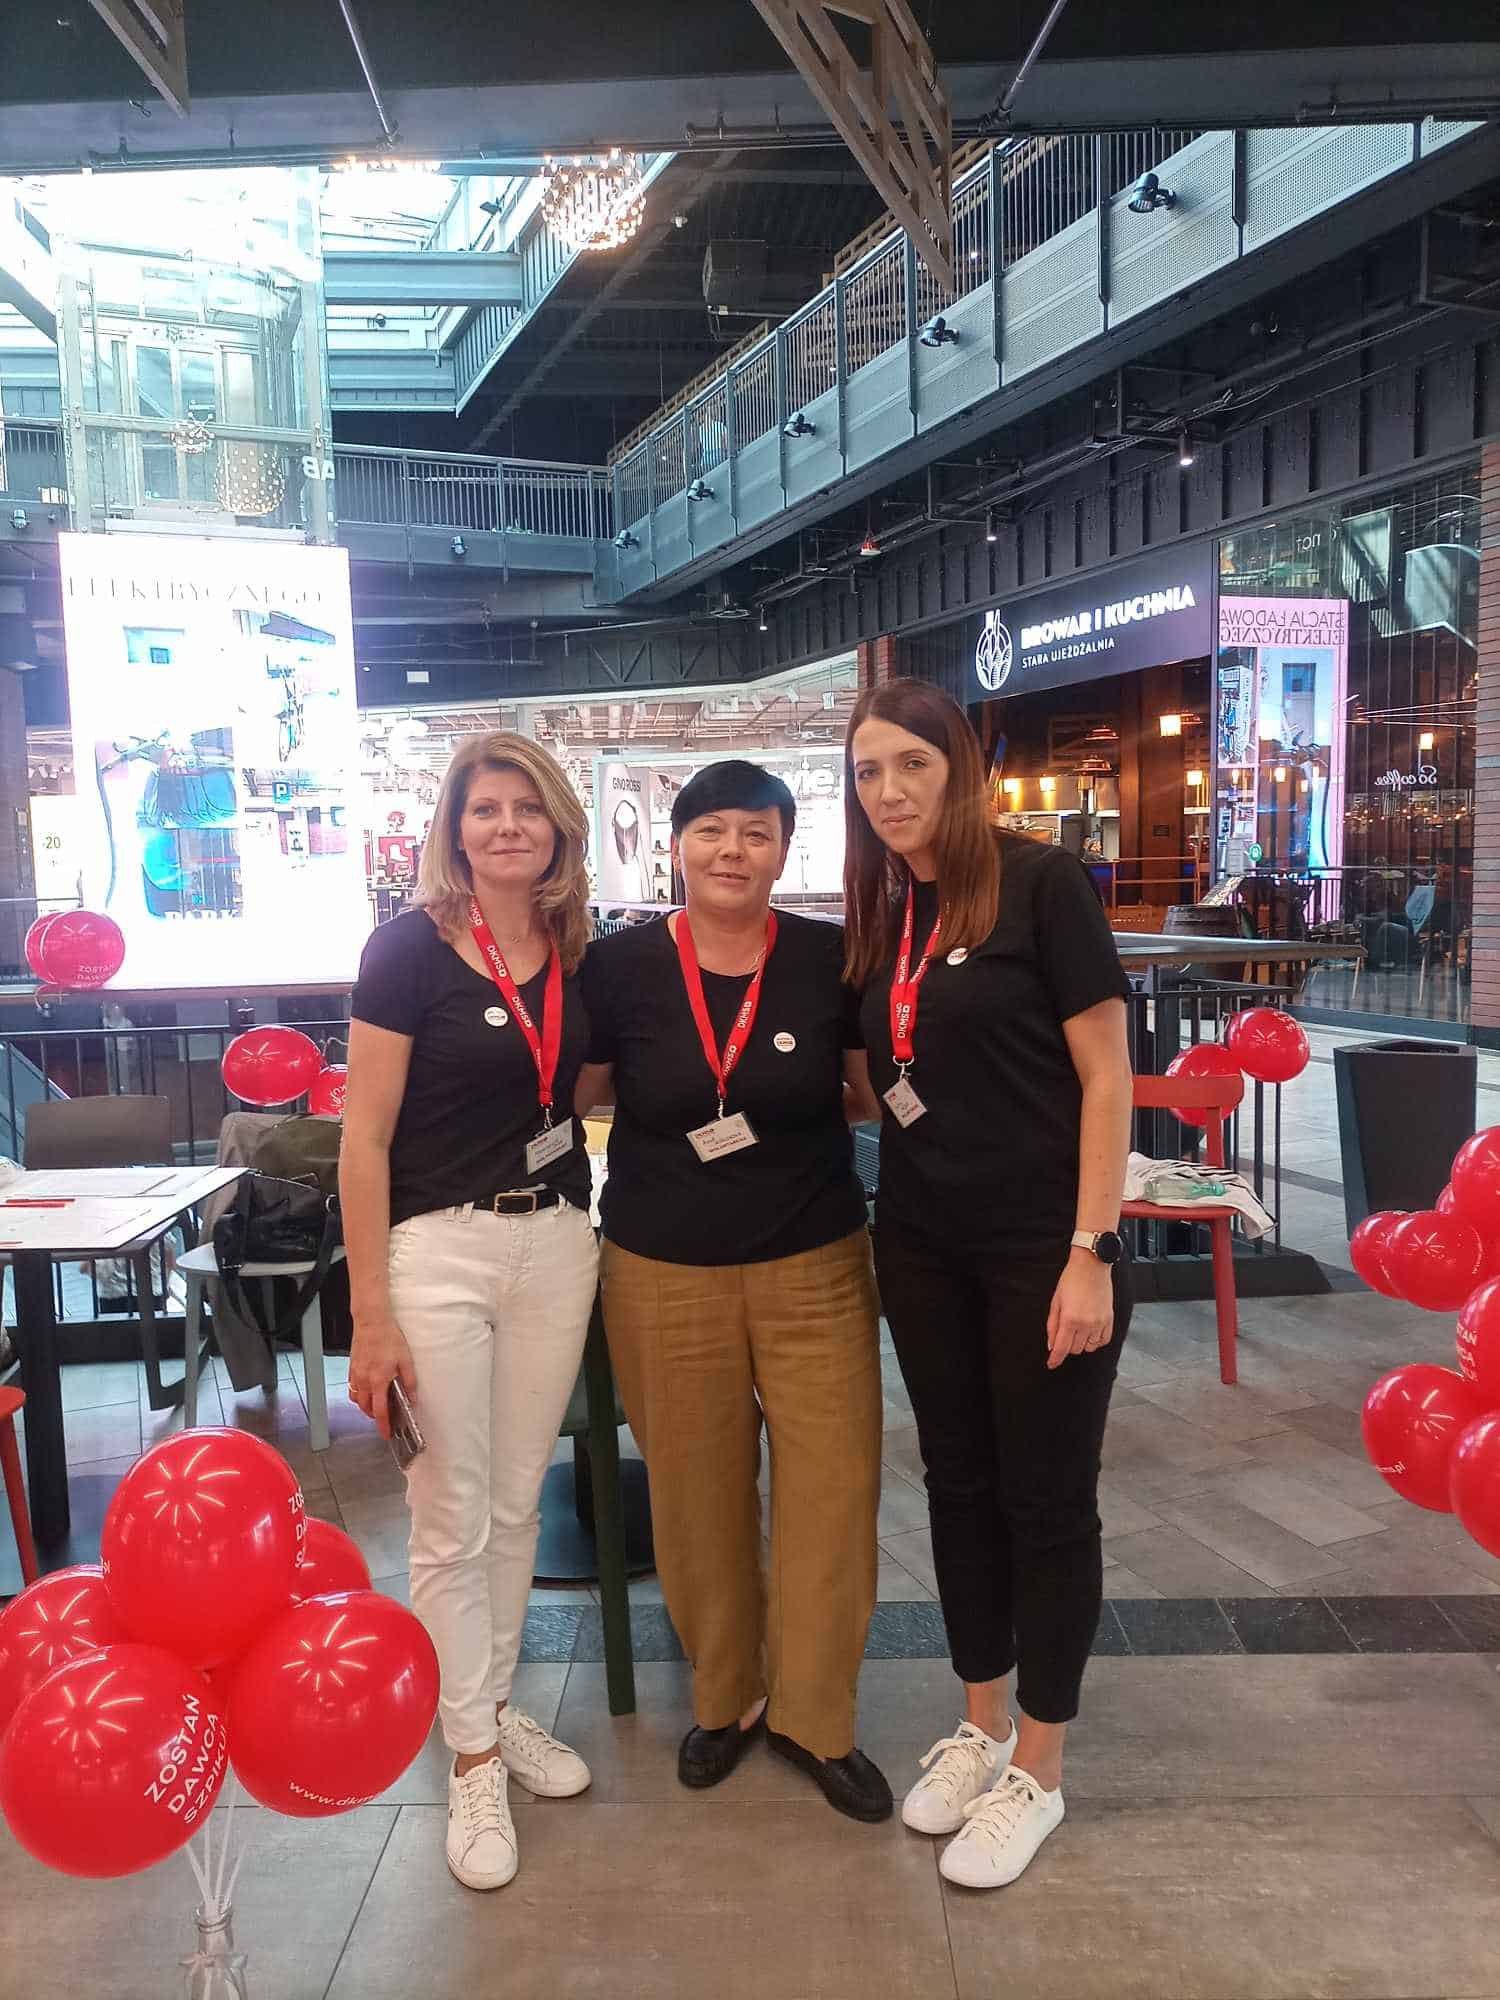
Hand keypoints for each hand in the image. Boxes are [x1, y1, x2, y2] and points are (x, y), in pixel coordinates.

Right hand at [347, 1315, 416, 1437]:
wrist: (371, 1321)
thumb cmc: (388, 1337)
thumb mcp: (406, 1359)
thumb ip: (409, 1381)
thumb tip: (412, 1398)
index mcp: (379, 1380)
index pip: (380, 1411)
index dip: (383, 1425)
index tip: (386, 1434)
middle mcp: (364, 1380)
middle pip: (366, 1409)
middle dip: (375, 1417)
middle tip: (385, 1418)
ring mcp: (356, 1375)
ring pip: (357, 1400)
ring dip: (366, 1407)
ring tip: (377, 1405)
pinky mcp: (351, 1368)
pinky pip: (353, 1389)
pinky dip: (359, 1395)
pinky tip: (367, 1390)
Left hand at [1046, 1251, 1114, 1369]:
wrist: (1091, 1266)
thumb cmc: (1072, 1279)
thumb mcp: (1056, 1301)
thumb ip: (1052, 1325)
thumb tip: (1052, 1344)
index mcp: (1070, 1319)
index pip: (1062, 1348)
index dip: (1055, 1359)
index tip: (1052, 1364)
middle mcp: (1086, 1324)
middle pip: (1075, 1349)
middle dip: (1067, 1345)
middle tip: (1065, 1331)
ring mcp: (1100, 1323)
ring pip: (1089, 1347)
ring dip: (1081, 1343)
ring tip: (1077, 1328)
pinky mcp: (1110, 1320)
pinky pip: (1103, 1341)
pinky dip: (1095, 1341)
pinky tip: (1090, 1332)